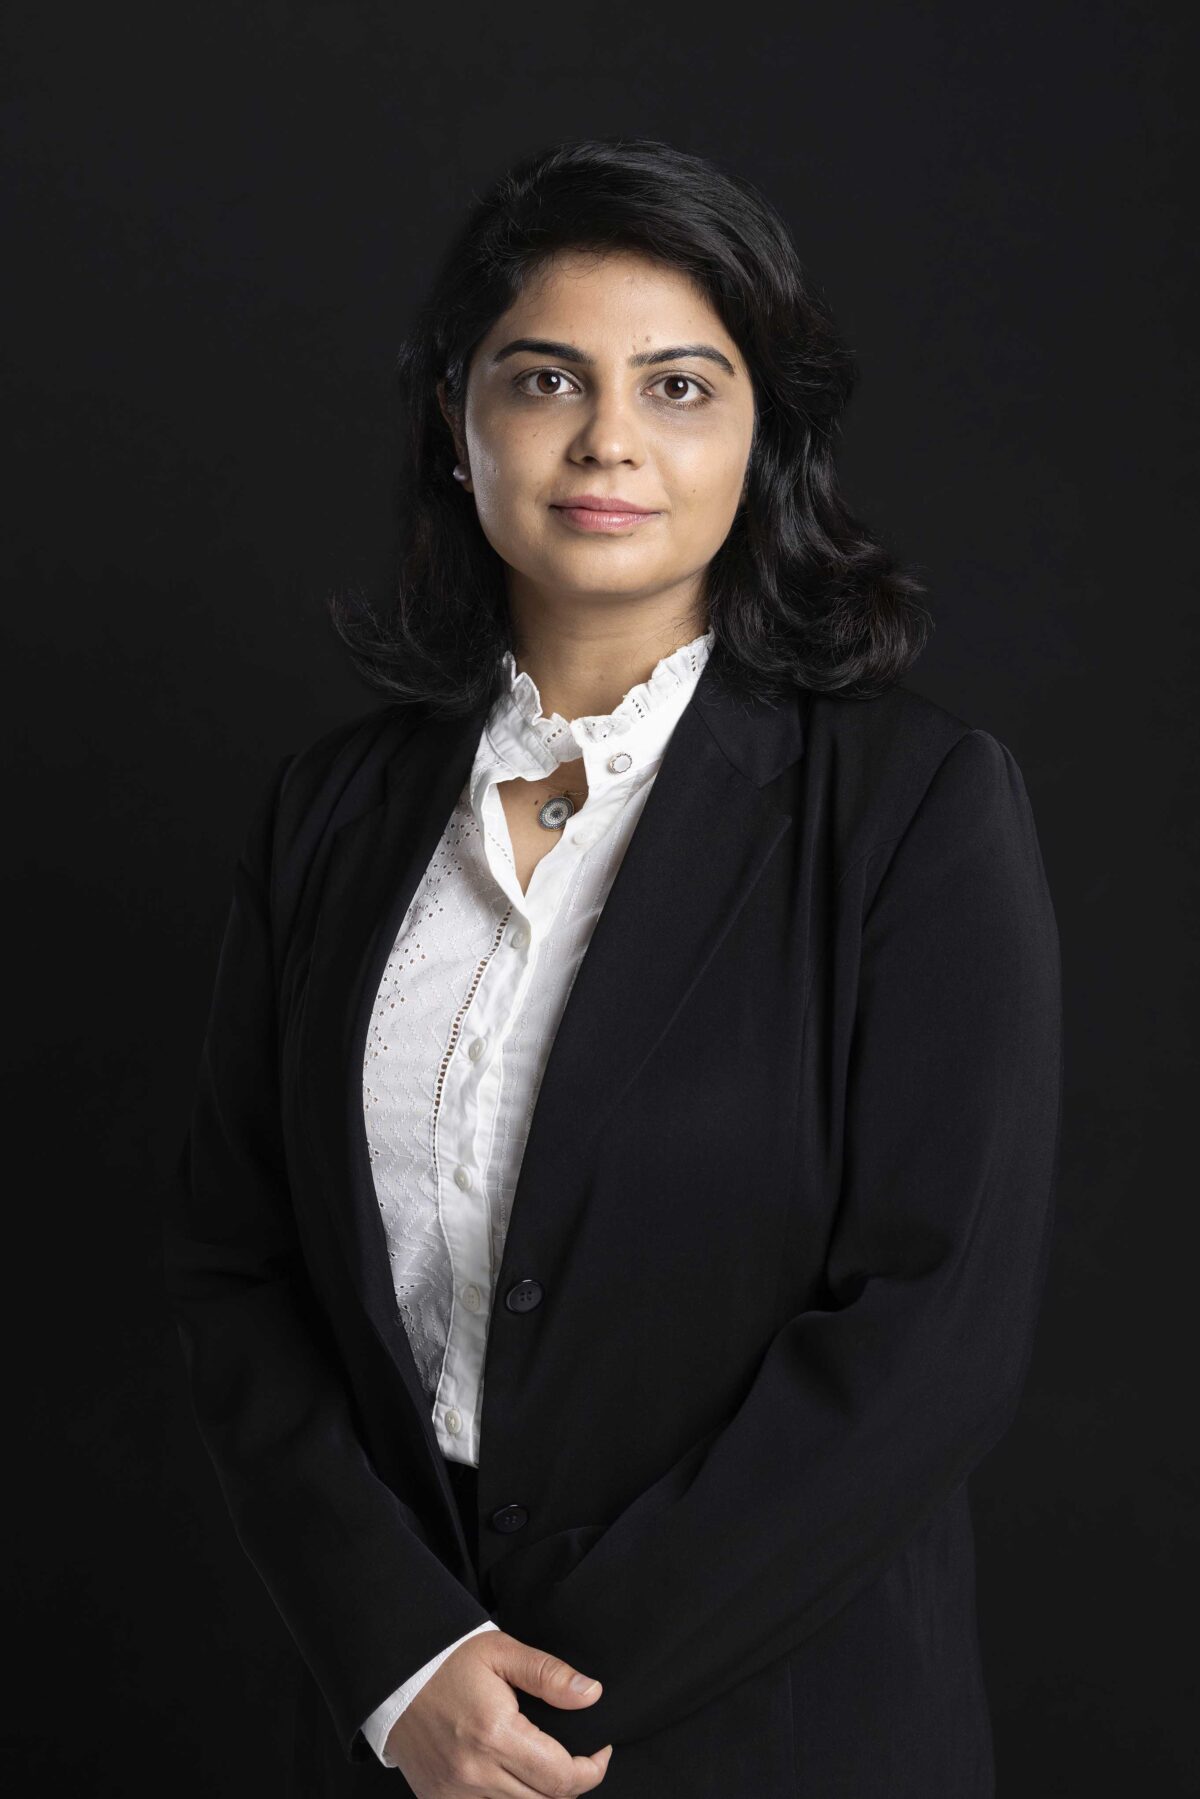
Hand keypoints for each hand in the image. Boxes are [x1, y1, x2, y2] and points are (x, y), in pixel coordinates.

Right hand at [384, 1627, 613, 1796]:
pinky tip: (514, 1777)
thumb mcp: (502, 1651)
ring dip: (540, 1794)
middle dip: (571, 1782)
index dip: (592, 1770)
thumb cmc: (449, 1659)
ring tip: (546, 1764)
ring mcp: (454, 1793)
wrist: (393, 1673)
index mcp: (495, 1734)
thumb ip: (549, 1674)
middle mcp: (474, 1773)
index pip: (562, 1778)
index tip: (600, 1750)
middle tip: (579, 1756)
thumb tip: (592, 1694)